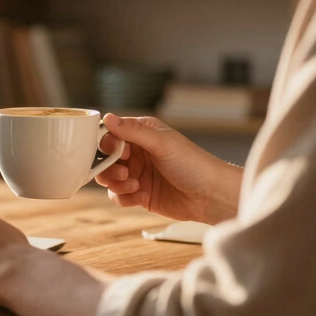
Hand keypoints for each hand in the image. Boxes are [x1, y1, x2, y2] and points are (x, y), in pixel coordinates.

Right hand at [96, 113, 242, 223]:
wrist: (211, 196)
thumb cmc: (193, 164)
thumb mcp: (162, 143)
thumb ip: (133, 131)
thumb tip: (107, 117)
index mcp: (141, 134)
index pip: (110, 134)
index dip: (107, 144)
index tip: (116, 152)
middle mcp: (136, 153)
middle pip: (104, 158)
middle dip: (109, 168)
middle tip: (124, 173)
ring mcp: (137, 174)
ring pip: (108, 178)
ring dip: (117, 184)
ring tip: (135, 185)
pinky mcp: (139, 194)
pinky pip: (118, 196)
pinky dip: (126, 198)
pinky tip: (143, 196)